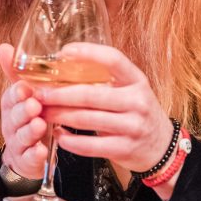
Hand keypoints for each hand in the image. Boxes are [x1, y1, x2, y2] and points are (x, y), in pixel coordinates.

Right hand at [0, 43, 48, 179]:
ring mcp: (17, 143)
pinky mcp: (26, 161)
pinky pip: (29, 158)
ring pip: (21, 137)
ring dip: (30, 131)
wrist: (26, 154)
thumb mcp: (24, 96)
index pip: (10, 98)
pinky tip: (42, 152)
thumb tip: (2, 46)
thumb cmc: (30, 117)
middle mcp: (11, 124)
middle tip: (35, 105)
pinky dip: (35, 155)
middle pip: (14, 117)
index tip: (25, 88)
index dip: (16, 93)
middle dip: (23, 111)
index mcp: (11, 106)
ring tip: (40, 126)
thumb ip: (15, 73)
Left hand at [35, 43, 173, 176]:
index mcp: (136, 80)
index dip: (87, 52)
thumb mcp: (130, 90)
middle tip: (39, 93)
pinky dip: (70, 140)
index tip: (63, 52)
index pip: (113, 59)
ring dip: (59, 116)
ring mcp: (132, 126)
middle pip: (90, 94)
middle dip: (59, 94)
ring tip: (42, 112)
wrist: (162, 146)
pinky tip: (58, 135)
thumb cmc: (136, 112)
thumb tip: (63, 67)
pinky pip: (91, 145)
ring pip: (86, 119)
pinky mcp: (125, 148)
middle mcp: (137, 101)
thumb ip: (105, 80)